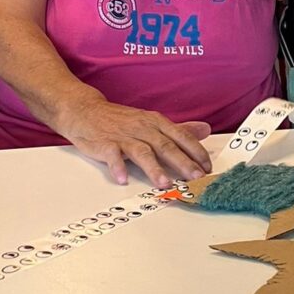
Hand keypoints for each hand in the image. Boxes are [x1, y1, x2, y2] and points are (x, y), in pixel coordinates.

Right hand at [58, 97, 212, 188]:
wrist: (85, 110)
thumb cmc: (121, 119)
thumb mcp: (152, 120)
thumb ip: (179, 129)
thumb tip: (205, 130)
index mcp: (156, 122)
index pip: (181, 136)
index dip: (196, 152)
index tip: (208, 167)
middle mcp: (143, 128)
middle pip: (166, 145)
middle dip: (183, 162)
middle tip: (196, 177)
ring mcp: (124, 136)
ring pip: (142, 151)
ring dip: (154, 168)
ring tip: (164, 183)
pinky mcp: (105, 144)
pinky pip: (112, 155)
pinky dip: (117, 167)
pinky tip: (123, 179)